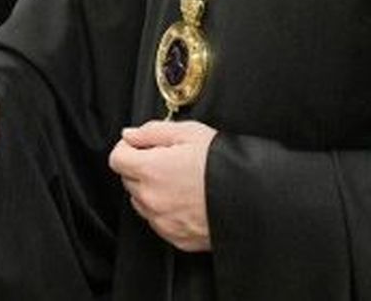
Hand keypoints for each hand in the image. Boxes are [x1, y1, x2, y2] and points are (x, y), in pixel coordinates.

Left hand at [108, 119, 216, 251]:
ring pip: (142, 202)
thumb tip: (130, 135)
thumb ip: (153, 131)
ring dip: (152, 190)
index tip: (142, 145)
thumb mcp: (190, 133)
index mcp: (150, 170)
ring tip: (181, 180)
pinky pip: (159, 221)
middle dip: (142, 167)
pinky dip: (166, 210)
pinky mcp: (176, 238)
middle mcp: (151, 199)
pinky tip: (187, 199)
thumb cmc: (225, 165)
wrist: (254, 199)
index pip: (116, 158)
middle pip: (128, 180)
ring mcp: (162, 221)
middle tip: (169, 160)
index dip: (128, 147)